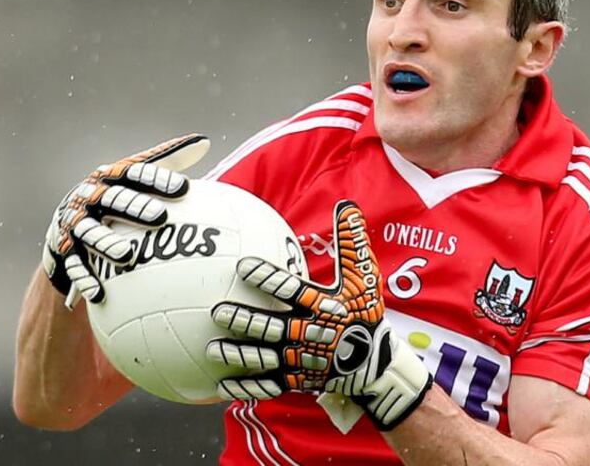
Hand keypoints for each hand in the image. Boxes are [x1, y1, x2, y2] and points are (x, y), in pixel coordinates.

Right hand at [42, 134, 209, 307]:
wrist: (68, 226)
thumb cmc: (117, 201)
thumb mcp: (137, 180)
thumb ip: (168, 162)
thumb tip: (205, 141)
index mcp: (110, 176)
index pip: (136, 172)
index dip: (158, 178)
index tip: (184, 188)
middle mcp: (89, 196)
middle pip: (113, 199)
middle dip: (134, 207)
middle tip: (160, 217)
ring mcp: (74, 222)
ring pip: (89, 232)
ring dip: (106, 243)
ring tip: (126, 256)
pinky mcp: (63, 249)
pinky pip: (74, 265)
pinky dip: (85, 278)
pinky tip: (99, 293)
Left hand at [206, 200, 431, 429]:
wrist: (375, 362)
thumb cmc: (364, 312)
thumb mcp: (363, 276)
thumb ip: (352, 241)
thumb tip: (346, 204)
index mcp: (321, 306)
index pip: (290, 290)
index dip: (267, 279)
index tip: (242, 266)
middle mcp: (309, 333)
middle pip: (271, 326)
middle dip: (244, 320)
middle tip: (218, 311)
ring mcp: (303, 360)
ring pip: (266, 357)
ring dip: (239, 354)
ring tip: (213, 348)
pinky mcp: (299, 380)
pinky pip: (269, 384)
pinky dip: (246, 385)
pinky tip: (222, 384)